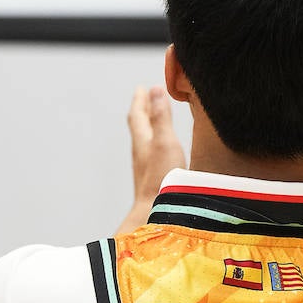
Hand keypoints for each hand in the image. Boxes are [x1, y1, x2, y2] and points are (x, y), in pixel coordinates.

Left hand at [118, 86, 186, 232]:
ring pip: (145, 141)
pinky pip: (153, 155)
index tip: (142, 88)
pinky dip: (157, 144)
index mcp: (143, 141)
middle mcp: (141, 153)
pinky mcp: (153, 179)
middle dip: (143, 111)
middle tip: (146, 99)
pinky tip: (164, 152)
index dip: (140, 101)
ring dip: (150, 128)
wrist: (154, 214)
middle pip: (139, 127)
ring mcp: (146, 168)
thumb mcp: (164, 141)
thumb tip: (155, 90)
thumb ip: (161, 117)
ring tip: (155, 121)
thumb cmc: (161, 179)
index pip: (138, 115)